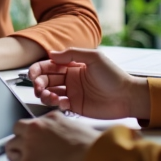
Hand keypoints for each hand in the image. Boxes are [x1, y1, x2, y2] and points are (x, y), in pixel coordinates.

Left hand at [5, 112, 99, 160]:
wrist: (90, 155)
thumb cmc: (86, 142)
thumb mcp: (66, 122)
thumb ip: (51, 123)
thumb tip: (47, 127)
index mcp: (42, 120)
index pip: (22, 125)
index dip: (25, 133)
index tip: (27, 139)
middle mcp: (33, 131)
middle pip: (14, 135)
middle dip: (19, 142)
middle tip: (25, 150)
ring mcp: (28, 146)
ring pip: (11, 149)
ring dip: (17, 154)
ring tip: (26, 160)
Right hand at [29, 48, 149, 120]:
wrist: (127, 97)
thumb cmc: (114, 76)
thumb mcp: (94, 58)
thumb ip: (72, 54)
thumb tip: (52, 54)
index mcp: (73, 66)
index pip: (50, 65)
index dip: (39, 69)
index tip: (33, 73)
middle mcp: (70, 79)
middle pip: (46, 80)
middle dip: (39, 83)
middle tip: (38, 87)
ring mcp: (72, 93)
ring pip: (50, 93)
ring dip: (44, 94)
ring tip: (48, 96)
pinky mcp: (76, 106)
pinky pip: (59, 105)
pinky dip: (56, 104)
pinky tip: (62, 102)